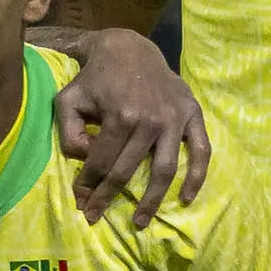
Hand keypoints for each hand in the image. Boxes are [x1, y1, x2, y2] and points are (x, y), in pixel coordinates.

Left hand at [52, 26, 211, 229]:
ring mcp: (174, 119)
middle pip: (128, 171)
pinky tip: (185, 198)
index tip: (81, 203)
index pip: (101, 162)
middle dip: (108, 197)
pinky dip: (196, 177)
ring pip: (164, 170)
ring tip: (139, 222)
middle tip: (97, 216)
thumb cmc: (96, 77)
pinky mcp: (192, 114)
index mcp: (120, 116)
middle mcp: (150, 120)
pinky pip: (201, 151)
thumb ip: (69, 131)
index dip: (88, 185)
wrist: (130, 48)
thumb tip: (84, 159)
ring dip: (152, 201)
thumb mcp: (69, 98)